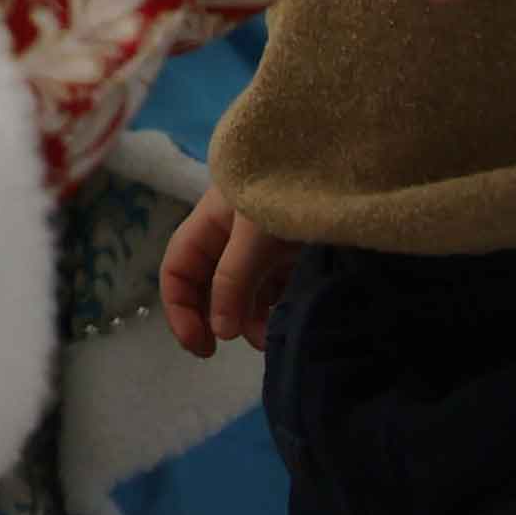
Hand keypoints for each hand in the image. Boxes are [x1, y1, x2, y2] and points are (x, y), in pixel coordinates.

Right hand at [157, 192, 292, 358]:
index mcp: (209, 224)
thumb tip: (220, 332)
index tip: (200, 345)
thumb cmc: (284, 191)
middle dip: (213, 318)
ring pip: (245, 291)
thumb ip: (233, 282)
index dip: (179, 309)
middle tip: (222, 351)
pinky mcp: (293, 252)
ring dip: (249, 319)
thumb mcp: (253, 235)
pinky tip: (284, 322)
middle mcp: (231, 236)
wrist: (337, 163)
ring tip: (268, 338)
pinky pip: (275, 288)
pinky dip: (275, 308)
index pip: (178, 270)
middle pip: (208, 285)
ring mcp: (263, 244)